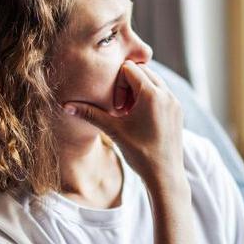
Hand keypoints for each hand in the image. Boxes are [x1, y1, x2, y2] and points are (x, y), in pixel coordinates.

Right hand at [63, 61, 188, 197]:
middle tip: (121, 108)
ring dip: (139, 90)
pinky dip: (150, 98)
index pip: (129, 68)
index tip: (116, 106)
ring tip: (130, 113)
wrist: (165, 175)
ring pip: (154, 81)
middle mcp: (167, 94)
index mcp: (152, 94)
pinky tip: (141, 119)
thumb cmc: (139, 153)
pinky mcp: (178, 110)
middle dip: (128, 84)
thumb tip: (65, 106)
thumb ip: (90, 114)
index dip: (117, 82)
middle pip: (143, 71)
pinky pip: (162, 93)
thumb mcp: (113, 131)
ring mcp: (175, 102)